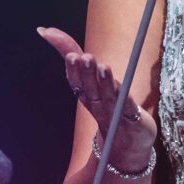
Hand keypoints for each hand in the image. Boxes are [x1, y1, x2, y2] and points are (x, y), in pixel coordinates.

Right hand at [37, 26, 156, 167]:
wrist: (128, 149)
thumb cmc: (110, 113)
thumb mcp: (96, 86)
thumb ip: (81, 62)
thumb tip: (50, 33)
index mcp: (87, 96)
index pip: (74, 79)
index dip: (68, 64)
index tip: (52, 40)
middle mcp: (97, 105)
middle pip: (88, 88)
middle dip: (83, 72)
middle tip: (79, 57)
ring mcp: (114, 113)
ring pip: (105, 96)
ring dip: (101, 81)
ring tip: (98, 65)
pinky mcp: (133, 119)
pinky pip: (126, 106)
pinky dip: (121, 96)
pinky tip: (119, 84)